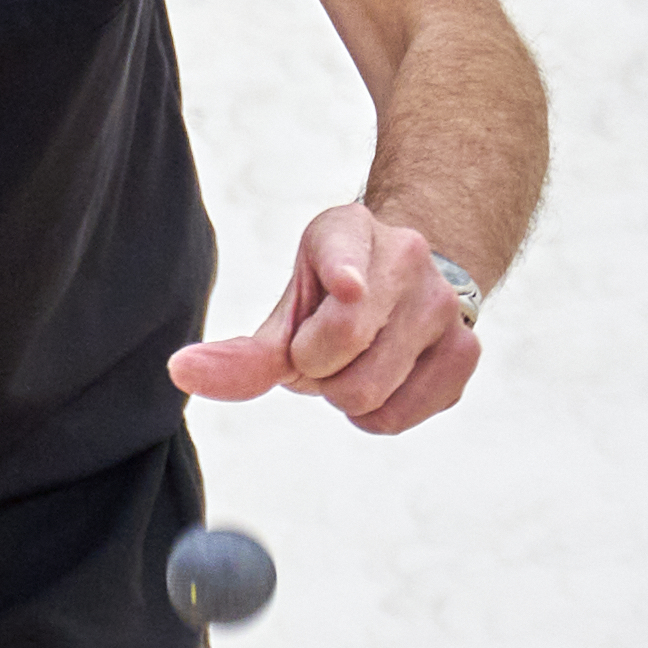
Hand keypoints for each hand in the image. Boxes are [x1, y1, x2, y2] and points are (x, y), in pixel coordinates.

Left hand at [168, 204, 482, 437]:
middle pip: (340, 346)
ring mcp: (443, 305)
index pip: (345, 250)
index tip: (347, 285)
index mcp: (349, 231)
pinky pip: (395, 417)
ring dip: (341, 394)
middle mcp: (406, 258)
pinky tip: (381, 379)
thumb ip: (243, 351)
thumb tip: (181, 372)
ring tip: (352, 362)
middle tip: (319, 350)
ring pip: (366, 392)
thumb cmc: (334, 298)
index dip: (343, 271)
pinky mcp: (465, 354)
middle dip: (312, 367)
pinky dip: (373, 415)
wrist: (414, 282)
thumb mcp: (288, 308)